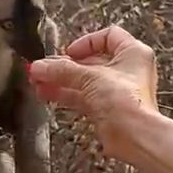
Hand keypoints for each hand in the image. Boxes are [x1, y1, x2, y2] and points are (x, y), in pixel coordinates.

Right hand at [28, 26, 158, 162]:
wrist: (135, 136)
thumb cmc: (128, 102)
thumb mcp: (90, 77)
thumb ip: (62, 70)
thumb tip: (40, 66)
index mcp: (132, 53)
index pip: (109, 36)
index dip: (87, 42)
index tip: (69, 51)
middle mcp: (127, 71)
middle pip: (92, 60)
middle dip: (65, 64)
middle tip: (44, 67)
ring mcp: (117, 91)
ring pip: (84, 80)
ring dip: (61, 80)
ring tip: (38, 81)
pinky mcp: (107, 109)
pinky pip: (83, 97)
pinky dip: (65, 94)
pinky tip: (46, 93)